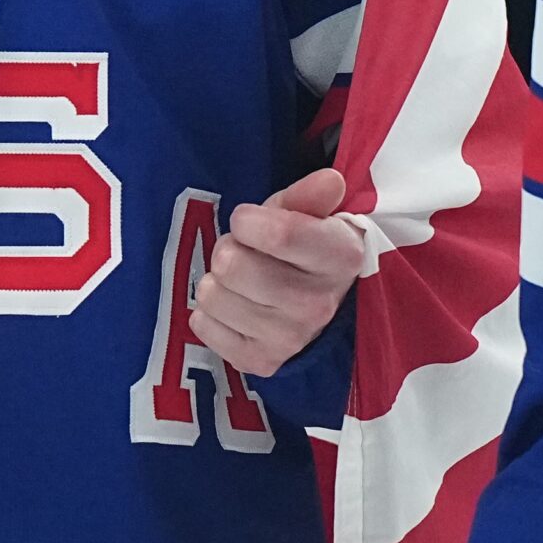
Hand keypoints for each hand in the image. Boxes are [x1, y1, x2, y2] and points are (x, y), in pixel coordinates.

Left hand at [193, 167, 365, 377]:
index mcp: (339, 258)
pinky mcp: (261, 362)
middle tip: (243, 251)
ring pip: (213, 295)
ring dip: (217, 281)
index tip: (246, 220)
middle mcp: (318, 304)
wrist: (318, 308)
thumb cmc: (304, 249)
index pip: (279, 234)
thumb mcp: (309, 214)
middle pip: (233, 264)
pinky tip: (233, 307)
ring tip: (239, 280)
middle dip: (228, 248)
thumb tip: (330, 180)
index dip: (247, 221)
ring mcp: (289, 339)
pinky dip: (208, 314)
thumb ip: (311, 194)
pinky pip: (202, 327)